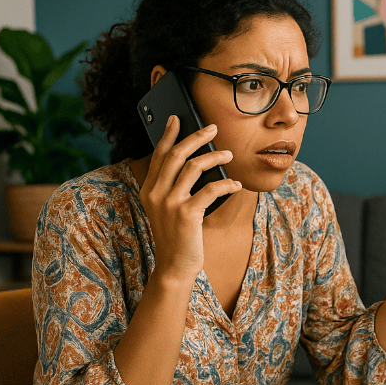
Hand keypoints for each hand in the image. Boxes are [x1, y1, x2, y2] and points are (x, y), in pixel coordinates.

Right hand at [139, 115, 242, 282]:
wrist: (174, 266)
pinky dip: (226, 184)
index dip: (168, 135)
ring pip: (193, 167)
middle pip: (175, 154)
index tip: (177, 118)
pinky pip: (210, 189)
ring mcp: (170, 204)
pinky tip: (236, 185)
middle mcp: (156, 194)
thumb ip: (173, 187)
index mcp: (149, 190)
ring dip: (214, 157)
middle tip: (212, 128)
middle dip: (195, 137)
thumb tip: (194, 162)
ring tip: (229, 154)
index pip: (158, 155)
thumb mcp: (168, 209)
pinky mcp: (187, 214)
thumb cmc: (177, 236)